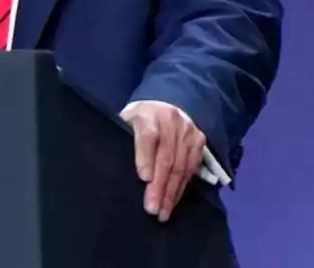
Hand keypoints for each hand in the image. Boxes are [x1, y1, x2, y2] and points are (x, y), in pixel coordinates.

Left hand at [120, 101, 206, 221]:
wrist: (166, 101)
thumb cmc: (139, 117)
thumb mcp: (125, 121)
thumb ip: (123, 138)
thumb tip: (114, 165)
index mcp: (147, 114)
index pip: (148, 136)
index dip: (146, 157)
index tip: (143, 179)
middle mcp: (170, 121)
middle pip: (166, 157)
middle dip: (160, 186)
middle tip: (153, 208)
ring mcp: (187, 131)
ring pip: (181, 165)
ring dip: (172, 192)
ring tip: (164, 211)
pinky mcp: (199, 140)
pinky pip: (192, 167)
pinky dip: (183, 186)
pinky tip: (175, 200)